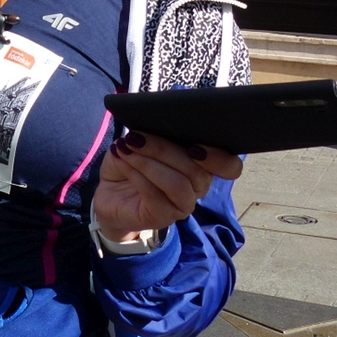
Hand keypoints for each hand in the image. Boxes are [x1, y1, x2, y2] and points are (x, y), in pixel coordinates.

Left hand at [93, 131, 242, 241]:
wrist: (107, 191)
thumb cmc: (131, 160)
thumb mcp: (143, 138)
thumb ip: (157, 130)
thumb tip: (157, 119)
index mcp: (201, 164)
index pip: (229, 166)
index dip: (219, 157)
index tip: (195, 145)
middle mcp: (197, 186)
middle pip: (197, 170)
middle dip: (164, 149)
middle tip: (135, 136)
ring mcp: (182, 204)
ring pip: (178, 184)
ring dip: (149, 162)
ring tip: (127, 148)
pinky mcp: (162, 217)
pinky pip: (156, 196)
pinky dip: (137, 174)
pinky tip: (123, 160)